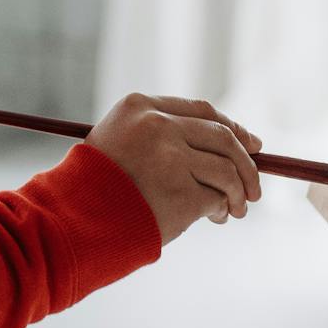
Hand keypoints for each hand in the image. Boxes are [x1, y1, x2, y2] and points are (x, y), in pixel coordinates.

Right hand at [85, 93, 265, 244]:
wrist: (73, 221)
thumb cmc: (95, 185)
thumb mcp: (118, 141)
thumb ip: (159, 133)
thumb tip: (224, 143)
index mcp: (140, 106)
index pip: (202, 110)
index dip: (232, 127)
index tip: (251, 143)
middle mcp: (157, 126)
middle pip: (223, 136)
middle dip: (246, 164)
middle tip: (254, 188)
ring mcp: (171, 159)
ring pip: (226, 170)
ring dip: (237, 192)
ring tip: (234, 210)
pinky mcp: (181, 193)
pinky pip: (217, 198)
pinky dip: (221, 209)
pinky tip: (215, 217)